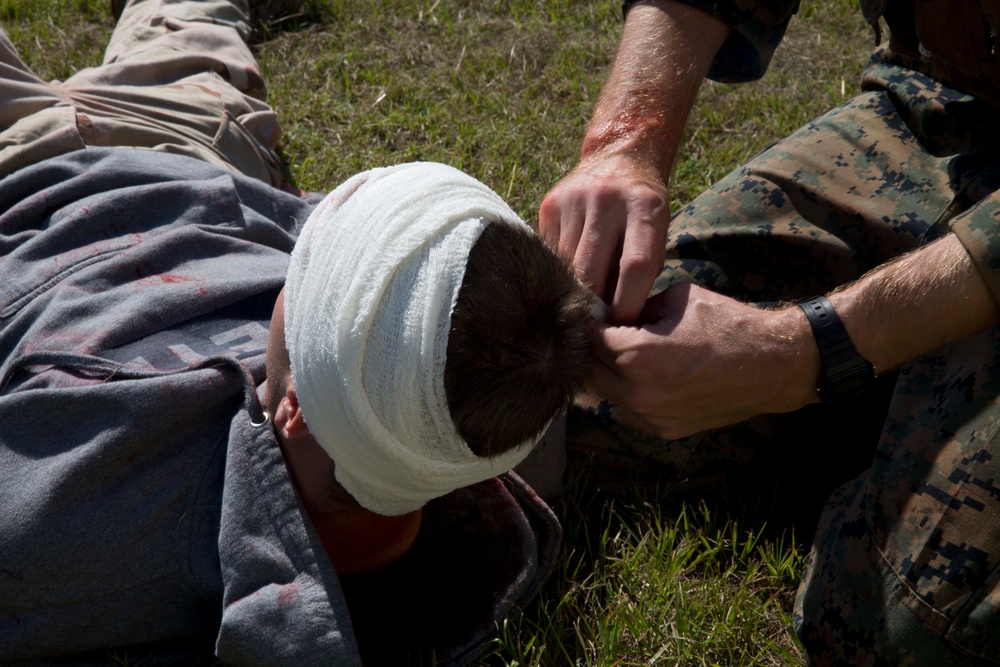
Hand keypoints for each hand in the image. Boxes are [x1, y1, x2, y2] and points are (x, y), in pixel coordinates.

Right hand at [539, 154, 669, 323]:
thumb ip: (641, 268)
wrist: (620, 155)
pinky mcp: (550, 203)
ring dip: (575, 287)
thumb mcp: (657, 230)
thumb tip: (614, 318)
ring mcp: (574, 199)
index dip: (627, 303)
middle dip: (593, 303)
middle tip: (597, 320)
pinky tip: (571, 266)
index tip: (621, 322)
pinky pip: (551, 251)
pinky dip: (561, 266)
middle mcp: (607, 199)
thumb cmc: (644, 207)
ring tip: (584, 295)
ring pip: (567, 265)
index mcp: (644, 207)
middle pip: (592, 270)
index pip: (635, 266)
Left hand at [589, 283, 820, 438]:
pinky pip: (628, 410)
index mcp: (635, 356)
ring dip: (608, 373)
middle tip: (606, 333)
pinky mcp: (663, 430)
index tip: (596, 312)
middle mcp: (636, 392)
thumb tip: (610, 310)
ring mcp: (649, 416)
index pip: (588, 338)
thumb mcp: (676, 298)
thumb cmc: (726, 324)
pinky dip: (628, 392)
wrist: (771, 366)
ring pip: (606, 394)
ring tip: (626, 353)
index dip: (591, 322)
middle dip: (594, 350)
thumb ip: (636, 307)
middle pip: (590, 370)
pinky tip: (646, 375)